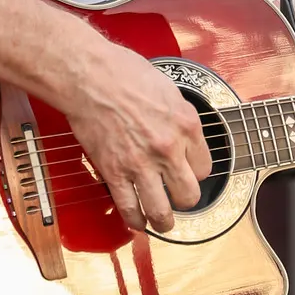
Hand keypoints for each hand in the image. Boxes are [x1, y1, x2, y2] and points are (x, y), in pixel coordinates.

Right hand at [58, 39, 211, 233]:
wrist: (88, 76)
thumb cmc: (124, 73)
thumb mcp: (168, 89)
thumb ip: (180, 118)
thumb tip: (184, 135)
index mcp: (186, 124)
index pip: (205, 167)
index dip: (196, 172)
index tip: (188, 172)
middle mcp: (169, 148)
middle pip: (189, 194)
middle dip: (185, 199)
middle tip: (177, 197)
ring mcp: (141, 164)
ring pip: (162, 211)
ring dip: (164, 221)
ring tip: (162, 221)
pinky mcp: (114, 172)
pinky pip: (130, 208)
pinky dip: (135, 220)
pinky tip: (137, 220)